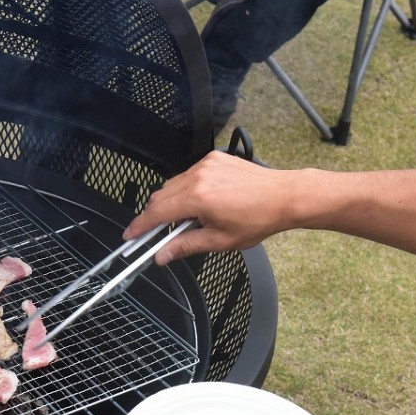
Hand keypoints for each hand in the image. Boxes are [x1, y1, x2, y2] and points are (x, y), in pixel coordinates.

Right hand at [123, 151, 299, 264]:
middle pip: (160, 197)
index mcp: (198, 198)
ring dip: (171, 202)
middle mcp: (198, 176)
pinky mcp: (213, 159)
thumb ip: (185, 246)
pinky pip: (187, 175)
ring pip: (172, 185)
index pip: (157, 212)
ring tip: (187, 219)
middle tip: (156, 234)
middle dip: (154, 216)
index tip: (131, 235)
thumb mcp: (220, 240)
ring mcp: (205, 164)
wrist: (284, 196)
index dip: (140, 226)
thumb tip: (162, 256)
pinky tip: (200, 202)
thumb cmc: (258, 218)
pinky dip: (186, 189)